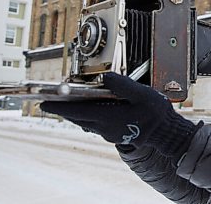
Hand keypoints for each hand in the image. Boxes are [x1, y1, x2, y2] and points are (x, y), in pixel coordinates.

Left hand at [40, 73, 197, 156]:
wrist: (166, 133)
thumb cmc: (155, 114)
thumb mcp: (141, 94)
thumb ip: (121, 85)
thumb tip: (105, 77)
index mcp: (109, 117)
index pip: (77, 111)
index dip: (59, 106)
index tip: (44, 102)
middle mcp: (106, 127)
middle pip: (78, 117)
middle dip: (63, 109)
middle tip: (50, 101)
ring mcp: (110, 132)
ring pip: (86, 121)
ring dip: (75, 113)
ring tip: (66, 103)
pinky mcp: (115, 133)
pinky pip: (95, 124)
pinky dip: (87, 115)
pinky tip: (88, 109)